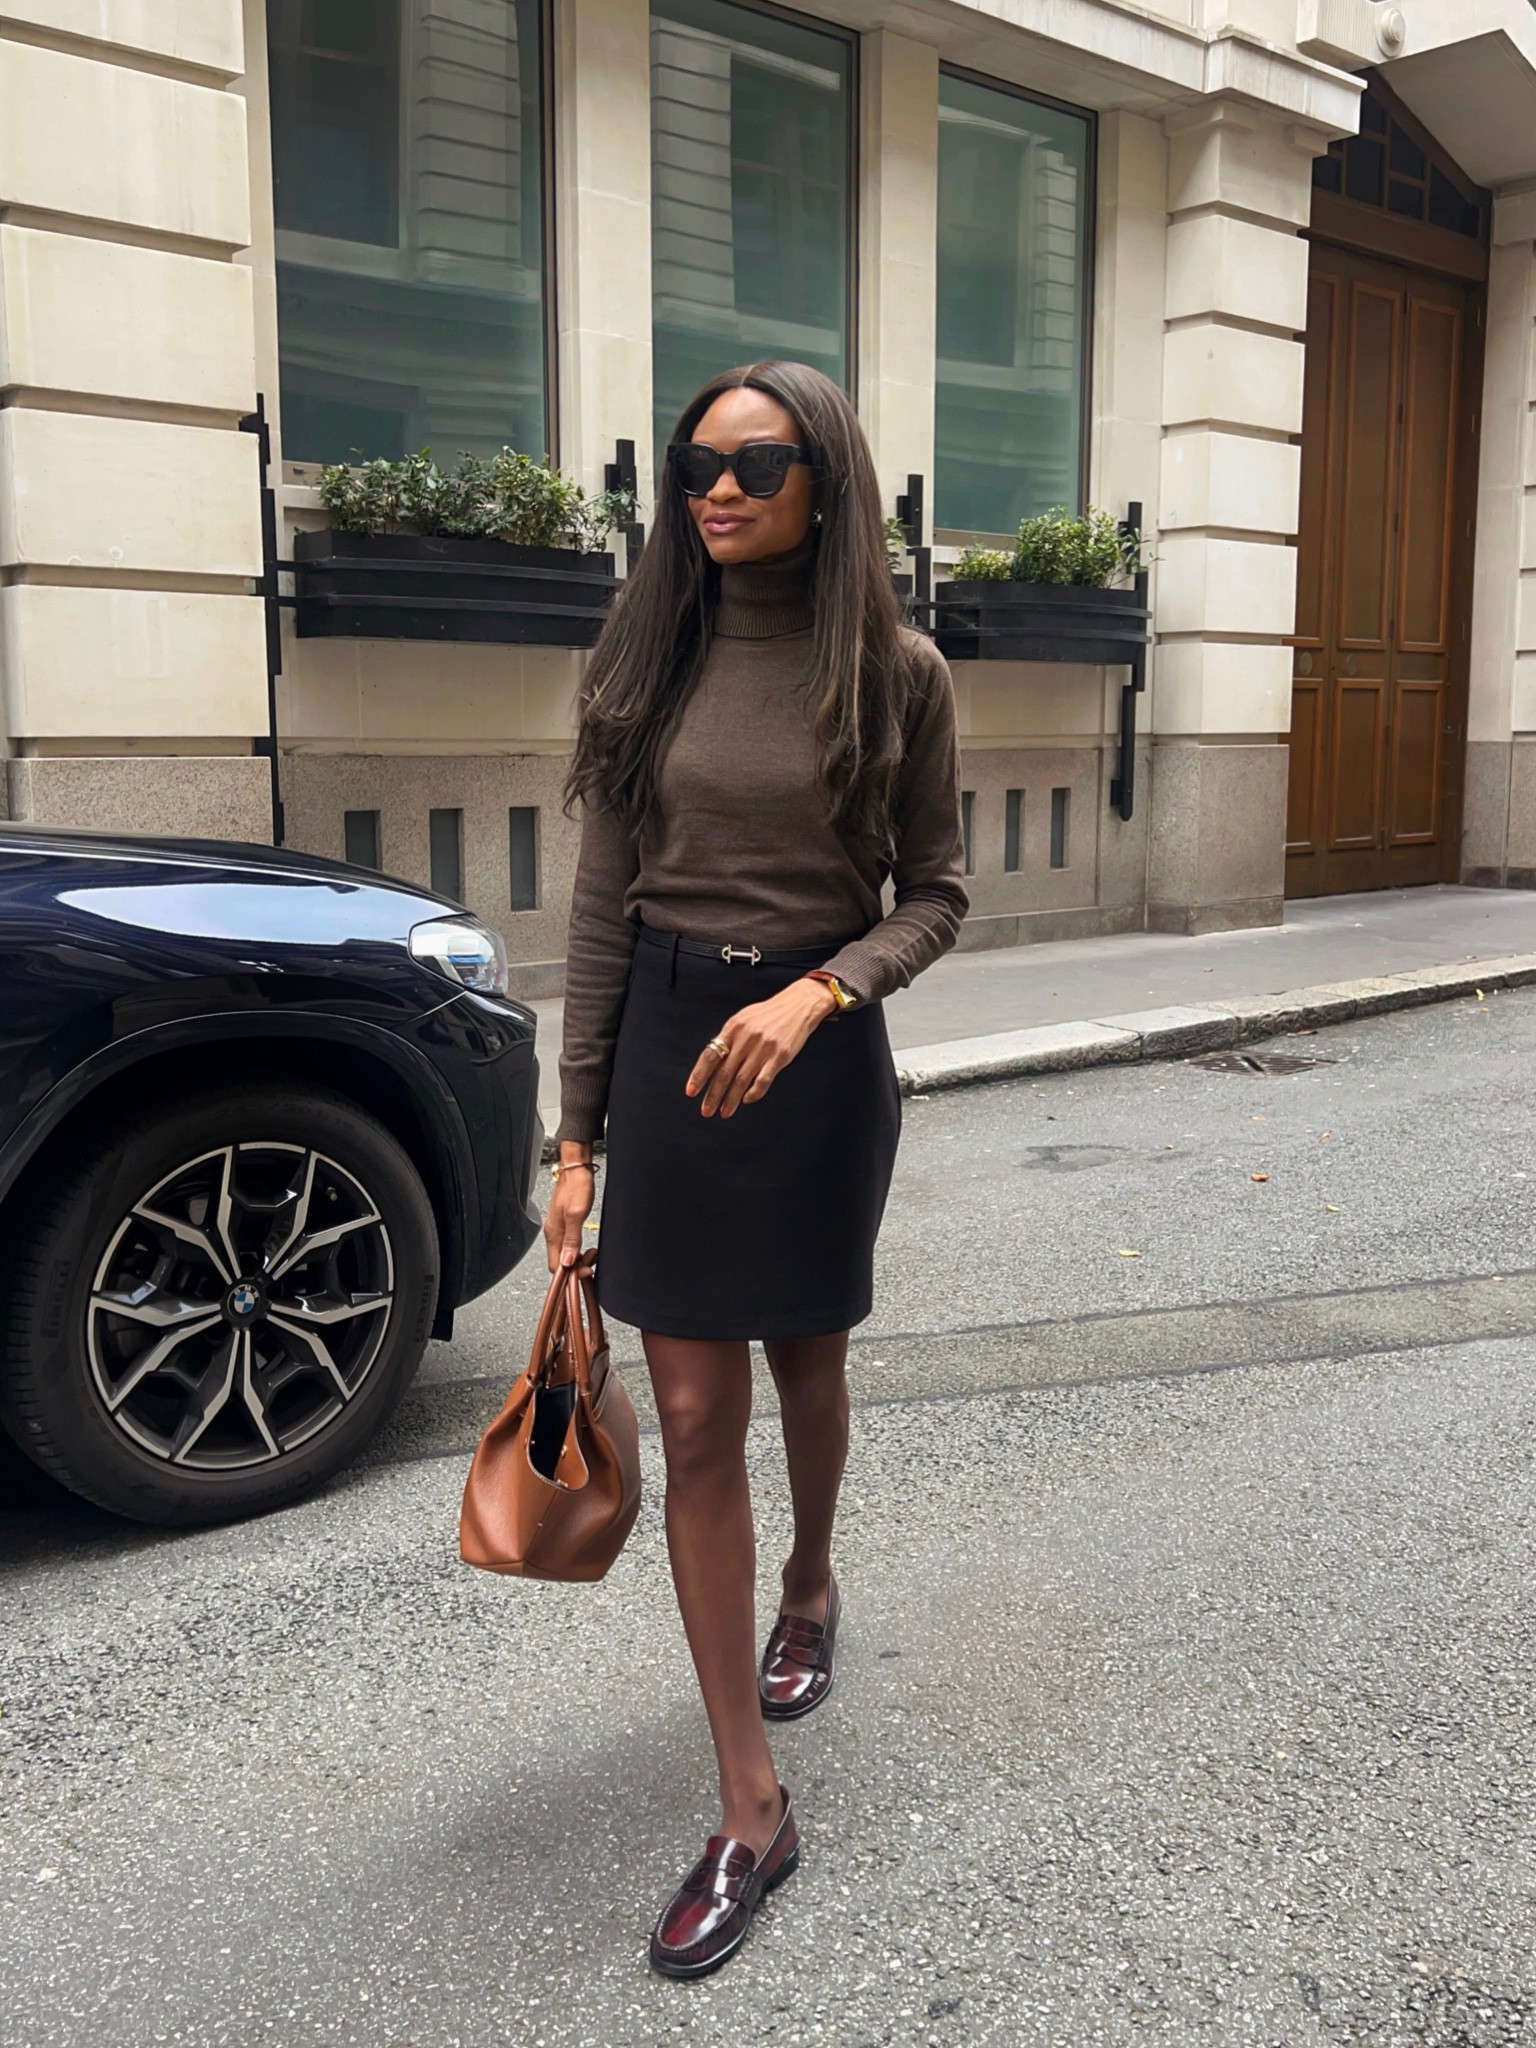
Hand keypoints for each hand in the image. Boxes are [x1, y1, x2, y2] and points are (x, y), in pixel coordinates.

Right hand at [543, 1147, 594, 1270]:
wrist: (577, 1169)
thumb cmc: (576, 1187)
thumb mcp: (576, 1214)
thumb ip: (572, 1239)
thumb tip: (567, 1262)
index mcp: (553, 1234)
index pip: (556, 1266)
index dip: (571, 1273)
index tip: (588, 1270)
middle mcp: (553, 1234)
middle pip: (560, 1263)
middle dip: (576, 1268)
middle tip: (592, 1261)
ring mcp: (558, 1230)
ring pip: (565, 1255)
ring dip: (578, 1260)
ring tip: (593, 1254)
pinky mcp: (564, 1225)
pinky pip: (568, 1246)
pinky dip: (578, 1252)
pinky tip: (588, 1249)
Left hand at [685, 977, 838, 1118]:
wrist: (799, 1005)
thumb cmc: (769, 1013)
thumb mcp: (743, 1019)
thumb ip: (729, 1038)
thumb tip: (713, 1061)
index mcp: (733, 1028)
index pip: (710, 1055)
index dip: (699, 1075)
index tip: (691, 1091)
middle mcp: (746, 1038)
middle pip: (724, 1073)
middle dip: (713, 1095)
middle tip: (706, 1111)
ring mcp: (763, 1048)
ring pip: (741, 1080)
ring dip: (731, 1100)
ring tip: (724, 1112)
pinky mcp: (779, 1057)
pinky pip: (763, 1081)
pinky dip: (754, 1093)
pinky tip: (747, 1100)